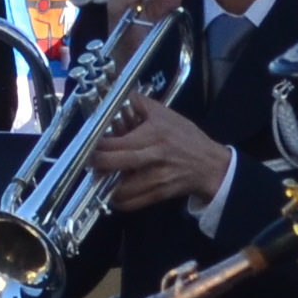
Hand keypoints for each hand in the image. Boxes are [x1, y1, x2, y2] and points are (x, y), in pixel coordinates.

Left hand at [87, 95, 227, 213]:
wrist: (210, 165)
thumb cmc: (186, 138)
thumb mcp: (166, 115)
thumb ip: (141, 103)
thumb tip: (120, 93)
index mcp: (153, 135)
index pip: (115, 142)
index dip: (96, 144)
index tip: (87, 144)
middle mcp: (153, 158)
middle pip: (113, 163)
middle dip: (95, 163)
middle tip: (88, 160)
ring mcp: (156, 179)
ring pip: (119, 188)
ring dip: (105, 184)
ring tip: (100, 176)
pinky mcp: (159, 195)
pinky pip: (131, 204)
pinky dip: (117, 200)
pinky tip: (113, 192)